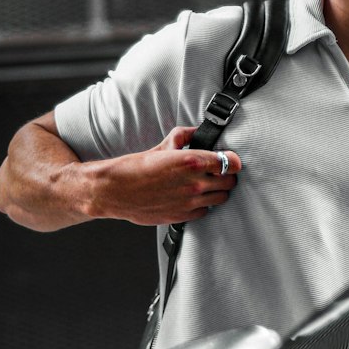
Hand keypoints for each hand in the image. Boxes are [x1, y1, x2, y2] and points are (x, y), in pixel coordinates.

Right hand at [56, 125, 241, 226]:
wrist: (116, 191)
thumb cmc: (135, 167)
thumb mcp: (162, 145)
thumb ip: (184, 137)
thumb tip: (196, 132)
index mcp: (192, 162)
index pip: (231, 162)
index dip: (232, 160)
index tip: (230, 159)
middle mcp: (195, 183)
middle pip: (230, 182)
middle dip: (227, 175)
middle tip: (218, 172)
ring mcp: (190, 202)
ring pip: (221, 198)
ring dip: (217, 191)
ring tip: (206, 185)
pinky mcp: (183, 216)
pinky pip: (206, 212)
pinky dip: (204, 205)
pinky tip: (194, 198)